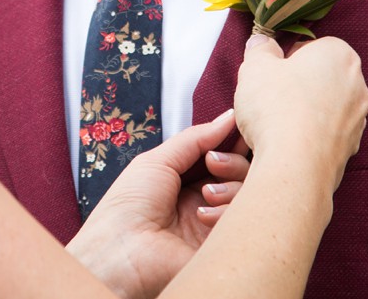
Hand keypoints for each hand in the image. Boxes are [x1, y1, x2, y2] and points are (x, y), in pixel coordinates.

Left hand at [66, 109, 247, 298]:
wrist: (121, 251)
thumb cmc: (128, 205)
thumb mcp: (158, 160)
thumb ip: (195, 138)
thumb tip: (229, 117)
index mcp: (186, 181)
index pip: (222, 158)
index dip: (231, 144)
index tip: (240, 130)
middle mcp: (204, 201)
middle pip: (241, 173)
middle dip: (232, 161)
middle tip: (213, 163)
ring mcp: (215, 224)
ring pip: (247, 194)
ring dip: (229, 186)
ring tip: (206, 194)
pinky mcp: (223, 246)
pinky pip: (243, 220)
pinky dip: (226, 211)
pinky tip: (202, 216)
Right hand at [233, 33, 367, 192]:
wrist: (294, 167)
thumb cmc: (277, 109)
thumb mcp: (255, 67)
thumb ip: (260, 49)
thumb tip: (262, 44)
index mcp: (339, 54)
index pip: (310, 47)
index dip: (285, 60)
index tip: (269, 74)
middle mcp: (357, 84)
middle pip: (320, 77)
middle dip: (297, 85)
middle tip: (270, 97)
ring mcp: (358, 118)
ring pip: (324, 107)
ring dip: (304, 111)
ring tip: (277, 123)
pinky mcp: (350, 148)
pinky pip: (326, 133)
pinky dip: (310, 135)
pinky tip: (289, 142)